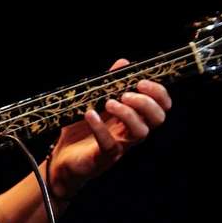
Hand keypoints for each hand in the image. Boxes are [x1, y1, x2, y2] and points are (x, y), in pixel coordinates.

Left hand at [46, 59, 171, 197]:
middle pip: (157, 119)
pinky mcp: (104, 157)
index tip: (142, 82)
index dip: (158, 94)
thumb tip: (123, 62)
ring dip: (128, 114)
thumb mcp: (93, 102)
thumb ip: (109, 84)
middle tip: (126, 94)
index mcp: (133, 118)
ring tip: (109, 103)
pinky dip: (100, 128)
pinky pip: (110, 144)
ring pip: (141, 132)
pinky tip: (90, 115)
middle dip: (146, 102)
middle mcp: (131, 133)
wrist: (61, 160)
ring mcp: (120, 146)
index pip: (161, 106)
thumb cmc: (80, 131)